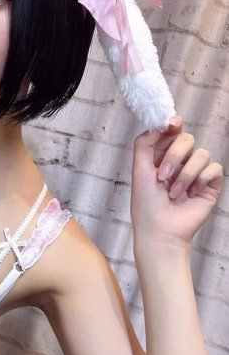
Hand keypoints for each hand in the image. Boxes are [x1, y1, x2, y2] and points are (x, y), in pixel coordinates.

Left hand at [131, 115, 222, 244]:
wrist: (160, 230)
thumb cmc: (146, 204)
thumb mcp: (139, 170)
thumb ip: (145, 144)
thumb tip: (160, 123)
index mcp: (162, 158)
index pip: (171, 134)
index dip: (172, 126)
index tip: (172, 124)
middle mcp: (180, 163)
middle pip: (187, 139)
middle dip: (174, 155)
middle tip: (162, 176)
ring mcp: (196, 174)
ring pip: (201, 154)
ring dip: (185, 174)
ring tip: (174, 193)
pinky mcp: (210, 185)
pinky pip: (214, 168)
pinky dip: (201, 179)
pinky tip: (192, 193)